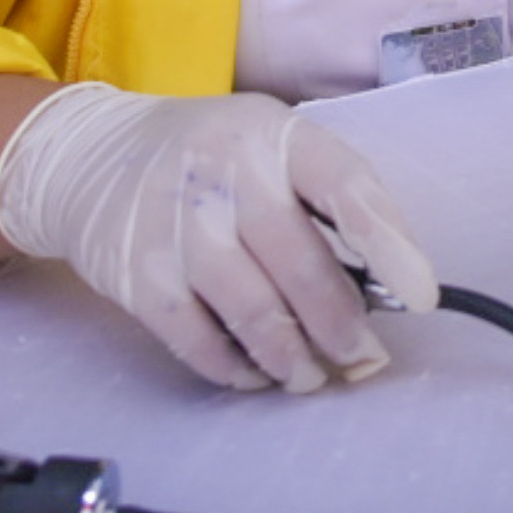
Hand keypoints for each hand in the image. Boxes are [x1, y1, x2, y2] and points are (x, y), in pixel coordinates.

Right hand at [0, 84, 438, 393]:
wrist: (89, 156)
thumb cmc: (210, 159)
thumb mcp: (269, 151)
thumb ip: (321, 206)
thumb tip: (386, 291)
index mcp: (276, 135)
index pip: (347, 187)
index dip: (392, 245)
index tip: (424, 298)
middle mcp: (226, 171)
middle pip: (301, 263)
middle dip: (341, 325)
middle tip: (362, 358)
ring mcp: (175, 223)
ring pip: (251, 310)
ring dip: (291, 357)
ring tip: (310, 377)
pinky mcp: (136, 274)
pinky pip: (195, 338)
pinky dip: (232, 367)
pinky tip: (254, 375)